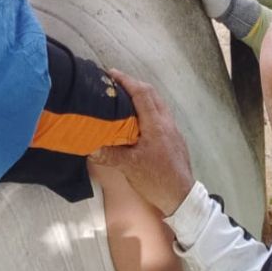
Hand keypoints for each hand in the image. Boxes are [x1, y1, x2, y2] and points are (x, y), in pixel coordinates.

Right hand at [90, 69, 194, 215]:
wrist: (181, 197)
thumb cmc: (156, 180)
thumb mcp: (130, 167)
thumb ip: (110, 154)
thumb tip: (89, 145)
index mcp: (156, 124)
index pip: (142, 93)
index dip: (126, 81)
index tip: (110, 73)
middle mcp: (166, 122)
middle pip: (151, 93)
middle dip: (133, 84)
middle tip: (115, 83)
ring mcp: (172, 130)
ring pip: (157, 103)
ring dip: (142, 95)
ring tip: (124, 98)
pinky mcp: (174, 138)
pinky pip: (160, 114)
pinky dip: (147, 108)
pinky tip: (137, 119)